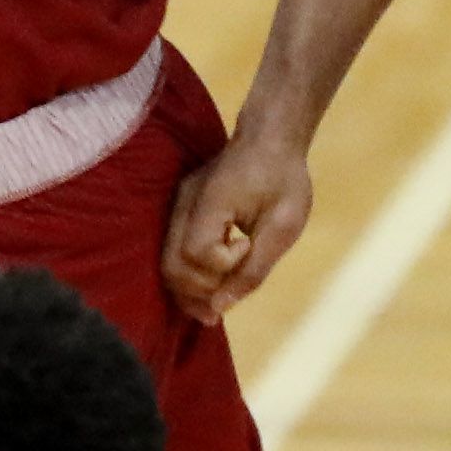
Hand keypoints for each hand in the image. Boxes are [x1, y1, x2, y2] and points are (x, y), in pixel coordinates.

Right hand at [163, 127, 313, 322]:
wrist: (270, 140)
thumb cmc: (283, 179)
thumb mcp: (283, 226)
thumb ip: (253, 269)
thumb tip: (221, 307)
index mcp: (211, 201)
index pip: (197, 251)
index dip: (223, 264)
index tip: (249, 247)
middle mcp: (185, 204)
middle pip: (171, 264)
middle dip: (198, 291)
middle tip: (227, 298)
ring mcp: (178, 206)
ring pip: (167, 262)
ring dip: (190, 290)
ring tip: (214, 309)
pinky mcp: (181, 212)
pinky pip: (174, 252)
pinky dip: (189, 275)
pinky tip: (208, 290)